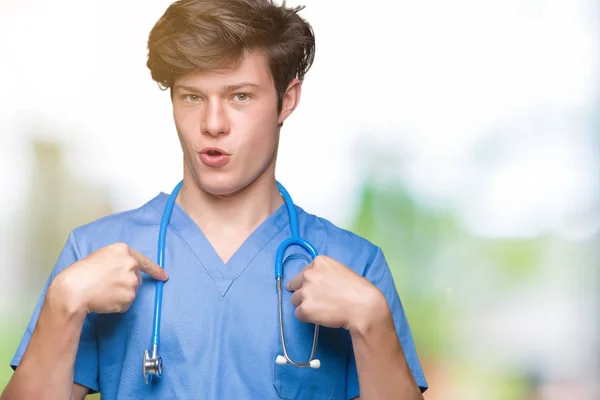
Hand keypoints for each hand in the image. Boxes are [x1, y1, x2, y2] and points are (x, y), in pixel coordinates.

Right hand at [51, 242, 167, 314]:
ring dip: (121, 294)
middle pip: (136, 278)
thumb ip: (117, 260)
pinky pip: (126, 303)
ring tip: (103, 292)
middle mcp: (131, 264)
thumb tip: (128, 270)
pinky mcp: (129, 296)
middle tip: (106, 285)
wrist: (74, 290)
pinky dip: (117, 304)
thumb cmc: (81, 273)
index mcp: (123, 250)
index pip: (144, 261)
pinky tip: (105, 300)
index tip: (164, 276)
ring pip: (131, 291)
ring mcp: (131, 281)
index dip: (156, 270)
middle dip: (126, 283)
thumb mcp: (101, 257)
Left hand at [286, 255, 386, 331]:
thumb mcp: (341, 271)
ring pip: (295, 300)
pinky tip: (320, 317)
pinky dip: (307, 317)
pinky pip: (298, 314)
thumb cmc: (358, 289)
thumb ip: (325, 273)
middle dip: (303, 292)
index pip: (304, 273)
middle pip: (295, 285)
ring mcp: (305, 292)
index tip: (317, 288)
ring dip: (305, 305)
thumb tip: (316, 283)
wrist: (363, 307)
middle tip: (317, 300)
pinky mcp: (304, 309)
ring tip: (321, 309)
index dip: (310, 282)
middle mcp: (308, 274)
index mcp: (319, 262)